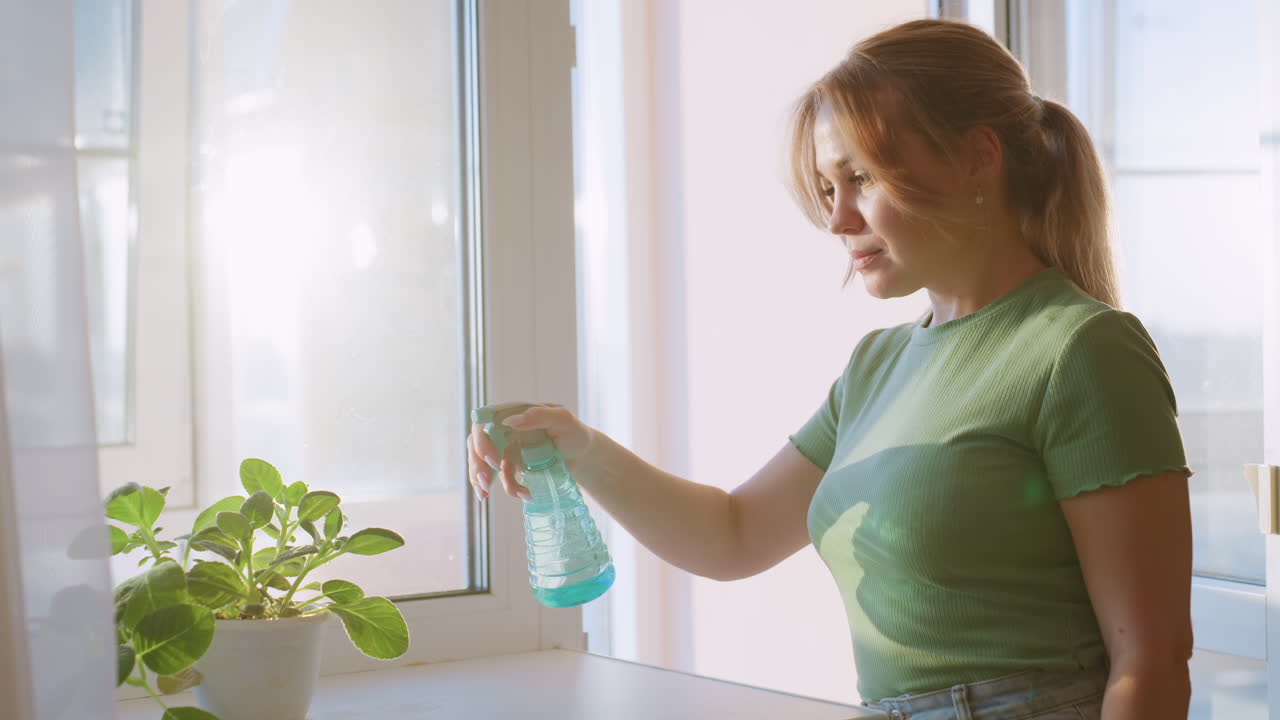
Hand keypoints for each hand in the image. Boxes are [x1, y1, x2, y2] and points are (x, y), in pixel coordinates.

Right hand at [467, 403, 594, 500]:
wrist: (582, 454)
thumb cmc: (574, 431)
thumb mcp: (562, 419)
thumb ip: (538, 415)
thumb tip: (510, 422)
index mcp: (513, 414)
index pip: (484, 422)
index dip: (482, 441)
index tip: (493, 460)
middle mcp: (505, 430)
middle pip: (477, 444)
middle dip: (477, 465)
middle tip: (485, 483)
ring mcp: (507, 448)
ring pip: (483, 463)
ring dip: (482, 479)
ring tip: (486, 494)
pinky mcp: (513, 465)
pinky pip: (502, 478)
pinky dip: (509, 488)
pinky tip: (525, 494)